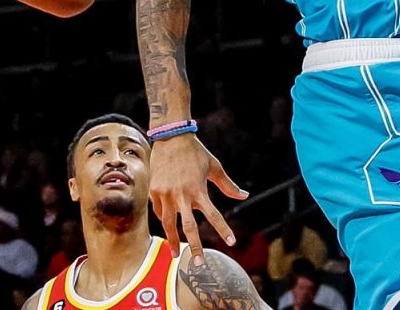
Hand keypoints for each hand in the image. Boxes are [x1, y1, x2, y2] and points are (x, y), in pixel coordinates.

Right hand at [147, 133, 247, 263]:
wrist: (170, 137)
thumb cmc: (195, 152)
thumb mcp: (214, 167)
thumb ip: (228, 185)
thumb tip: (244, 196)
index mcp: (198, 190)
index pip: (214, 215)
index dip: (223, 229)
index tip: (232, 242)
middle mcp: (182, 195)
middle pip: (189, 227)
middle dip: (194, 247)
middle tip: (199, 263)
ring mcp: (165, 194)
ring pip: (169, 224)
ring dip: (172, 240)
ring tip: (175, 254)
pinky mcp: (154, 191)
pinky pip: (159, 211)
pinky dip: (164, 220)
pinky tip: (167, 227)